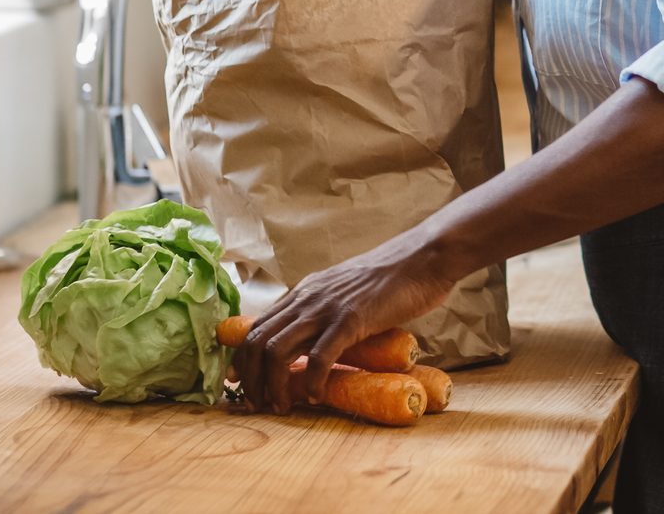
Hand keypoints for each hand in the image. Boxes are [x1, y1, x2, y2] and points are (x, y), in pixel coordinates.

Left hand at [230, 230, 457, 414]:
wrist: (424, 257)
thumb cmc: (393, 276)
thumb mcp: (346, 287)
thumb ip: (328, 306)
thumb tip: (320, 335)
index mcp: (305, 290)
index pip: (257, 326)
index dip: (242, 358)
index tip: (239, 382)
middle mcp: (308, 298)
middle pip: (258, 342)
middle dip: (251, 379)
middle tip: (258, 403)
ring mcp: (327, 308)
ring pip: (278, 352)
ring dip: (274, 386)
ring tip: (282, 407)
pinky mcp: (351, 320)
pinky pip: (319, 358)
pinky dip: (312, 382)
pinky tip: (317, 396)